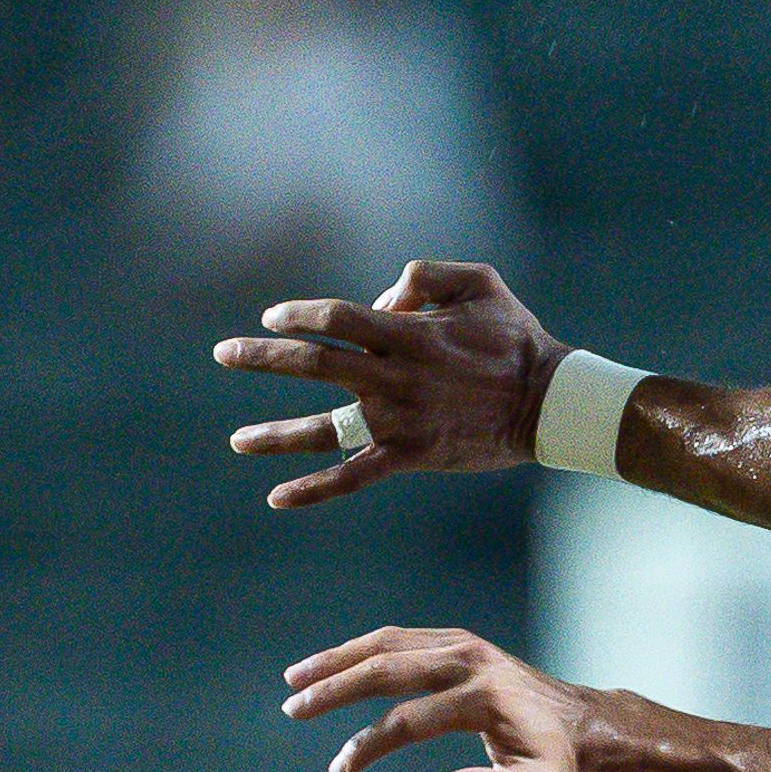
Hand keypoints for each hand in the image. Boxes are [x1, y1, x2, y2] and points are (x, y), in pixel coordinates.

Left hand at [213, 260, 565, 507]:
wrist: (547, 402)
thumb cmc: (515, 336)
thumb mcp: (480, 282)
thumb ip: (425, 274)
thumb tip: (383, 295)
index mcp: (407, 334)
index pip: (335, 319)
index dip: (299, 315)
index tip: (273, 317)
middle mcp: (393, 378)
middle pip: (312, 364)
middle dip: (261, 357)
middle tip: (223, 352)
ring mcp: (398, 420)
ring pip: (323, 429)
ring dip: (275, 435)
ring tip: (236, 440)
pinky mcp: (409, 455)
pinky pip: (353, 475)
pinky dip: (315, 489)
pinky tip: (278, 498)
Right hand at [281, 626, 589, 771]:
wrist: (580, 722)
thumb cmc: (553, 763)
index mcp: (482, 699)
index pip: (408, 720)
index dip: (369, 745)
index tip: (339, 768)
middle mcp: (468, 661)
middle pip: (388, 668)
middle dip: (335, 687)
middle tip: (293, 708)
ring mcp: (462, 644)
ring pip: (387, 643)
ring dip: (338, 659)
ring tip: (295, 679)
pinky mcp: (457, 639)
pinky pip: (399, 638)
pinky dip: (362, 649)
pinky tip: (333, 666)